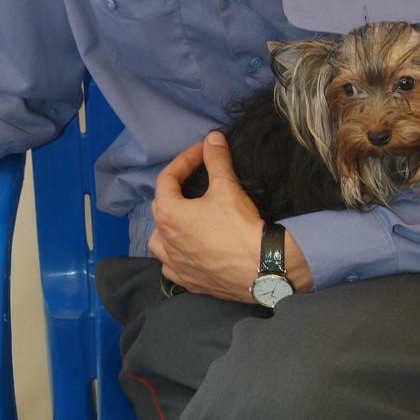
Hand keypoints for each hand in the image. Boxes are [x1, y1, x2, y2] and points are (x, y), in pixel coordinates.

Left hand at [150, 132, 262, 300]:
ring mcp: (175, 264)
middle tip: (195, 178)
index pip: (166, 178)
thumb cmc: (238, 226)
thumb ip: (216, 159)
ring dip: (167, 226)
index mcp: (169, 215)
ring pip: (159, 241)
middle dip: (176, 188)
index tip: (202, 151)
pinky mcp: (189, 282)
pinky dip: (176, 256)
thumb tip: (213, 137)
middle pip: (161, 207)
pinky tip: (188, 251)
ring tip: (184, 218)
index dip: (184, 159)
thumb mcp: (227, 187)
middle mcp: (165, 240)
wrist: (260, 269)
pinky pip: (172, 267)